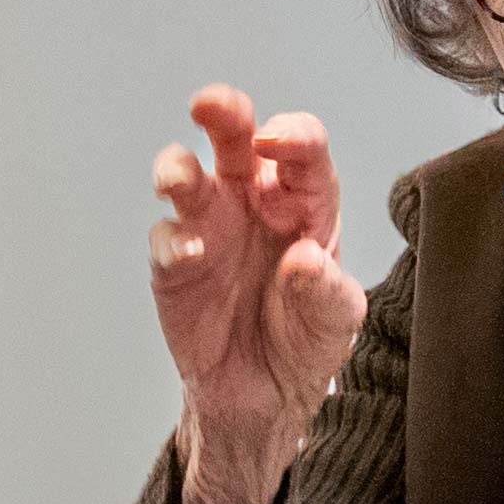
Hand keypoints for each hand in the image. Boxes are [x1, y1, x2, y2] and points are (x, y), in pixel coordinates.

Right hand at [153, 88, 367, 503]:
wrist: (264, 397)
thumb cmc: (306, 342)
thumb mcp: (335, 322)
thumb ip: (327, 292)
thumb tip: (305, 260)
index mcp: (304, 203)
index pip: (302, 152)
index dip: (293, 137)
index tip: (278, 141)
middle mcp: (253, 202)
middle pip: (236, 139)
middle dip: (223, 113)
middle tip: (209, 105)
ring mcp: (210, 227)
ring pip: (187, 177)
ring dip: (177, 169)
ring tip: (178, 180)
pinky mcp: (175, 264)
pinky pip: (168, 239)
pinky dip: (173, 242)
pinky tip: (189, 255)